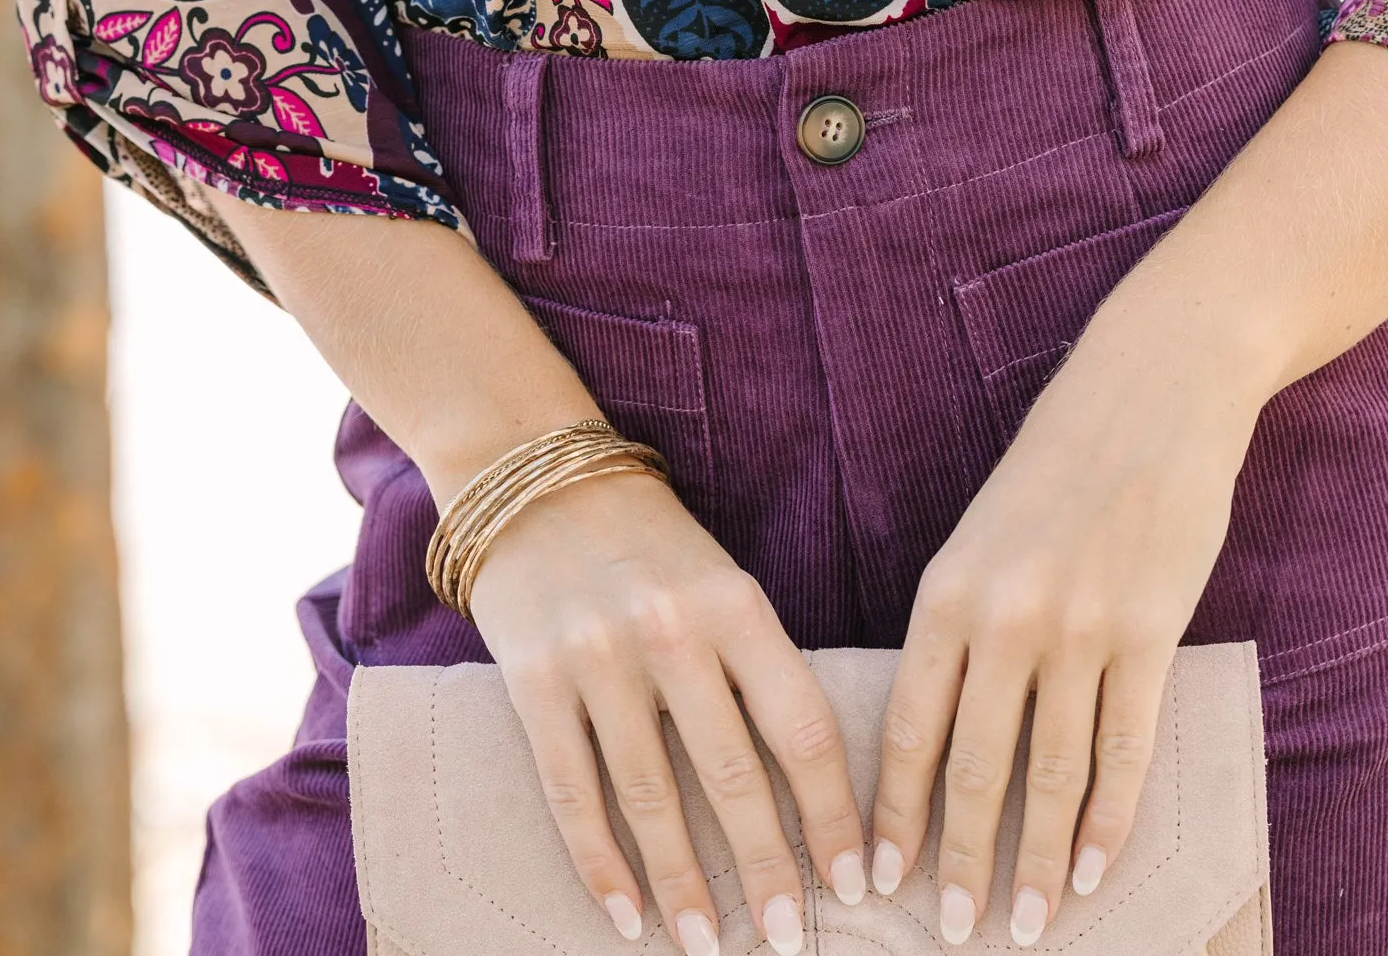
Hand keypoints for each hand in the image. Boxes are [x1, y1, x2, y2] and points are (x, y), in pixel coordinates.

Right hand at [469, 466, 867, 953]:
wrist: (534, 478)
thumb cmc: (649, 545)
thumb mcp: (721, 583)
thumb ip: (757, 668)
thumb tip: (809, 790)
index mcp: (735, 602)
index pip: (801, 725)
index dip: (832, 813)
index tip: (854, 882)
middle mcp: (670, 629)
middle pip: (731, 774)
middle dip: (766, 868)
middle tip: (789, 937)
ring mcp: (598, 657)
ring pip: (650, 798)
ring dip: (683, 885)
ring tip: (711, 945)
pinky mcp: (534, 682)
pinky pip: (573, 792)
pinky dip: (601, 865)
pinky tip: (628, 916)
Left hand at [868, 348, 1254, 947]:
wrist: (1153, 388)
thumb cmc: (1060, 459)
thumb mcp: (982, 530)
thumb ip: (962, 620)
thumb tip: (940, 726)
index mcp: (948, 589)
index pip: (906, 728)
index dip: (892, 814)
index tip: (878, 880)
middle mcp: (1005, 616)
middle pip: (974, 770)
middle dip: (960, 863)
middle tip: (951, 931)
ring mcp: (1081, 628)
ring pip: (1051, 775)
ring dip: (1039, 861)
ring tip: (1030, 923)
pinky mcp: (1151, 631)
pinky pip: (1124, 747)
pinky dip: (1108, 818)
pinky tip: (1096, 867)